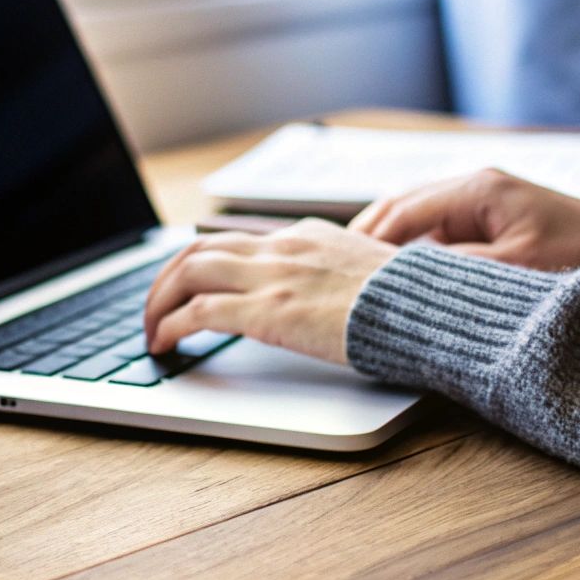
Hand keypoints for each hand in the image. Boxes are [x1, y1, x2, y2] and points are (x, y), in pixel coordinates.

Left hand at [143, 218, 398, 364]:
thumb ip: (337, 277)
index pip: (236, 241)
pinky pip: (199, 312)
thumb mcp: (369, 274)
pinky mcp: (268, 310)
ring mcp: (273, 276)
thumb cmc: (412, 303)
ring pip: (188, 271)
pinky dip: (172, 325)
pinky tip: (164, 344)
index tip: (188, 286)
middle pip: (200, 249)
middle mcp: (283, 247)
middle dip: (166, 279)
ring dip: (159, 301)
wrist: (429, 310)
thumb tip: (327, 298)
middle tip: (155, 308)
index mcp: (307, 235)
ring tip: (151, 330)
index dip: (202, 263)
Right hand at [348, 168, 579, 270]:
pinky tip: (393, 263)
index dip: (371, 238)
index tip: (342, 264)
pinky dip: (408, 240)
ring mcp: (476, 195)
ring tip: (353, 265)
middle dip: (366, 232)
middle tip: (334, 261)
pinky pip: (433, 222)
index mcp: (477, 189)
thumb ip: (462, 268)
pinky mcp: (483, 210)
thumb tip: (410, 275)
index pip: (406, 211)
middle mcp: (471, 183)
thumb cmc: (579, 252)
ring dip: (384, 235)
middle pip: (400, 203)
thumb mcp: (518, 267)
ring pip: (412, 210)